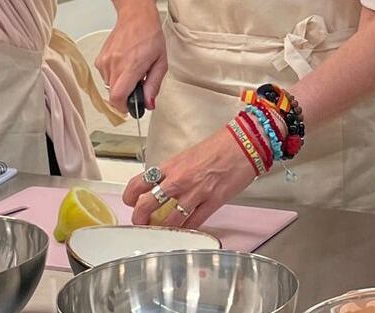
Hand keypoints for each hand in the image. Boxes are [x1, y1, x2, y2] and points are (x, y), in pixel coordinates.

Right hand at [95, 6, 166, 112]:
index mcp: (131, 66)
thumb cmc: (150, 36)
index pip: (118, 97)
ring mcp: (104, 61)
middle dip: (126, 95)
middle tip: (139, 83)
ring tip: (133, 69)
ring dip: (121, 84)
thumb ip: (154, 85)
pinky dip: (115, 75)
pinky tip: (125, 63)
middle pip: (113, 95)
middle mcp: (114, 65)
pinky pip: (106, 76)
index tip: (133, 106)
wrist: (136, 16)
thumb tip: (148, 104)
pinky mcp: (99, 59)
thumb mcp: (161, 62)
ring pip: (109, 86)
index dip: (124, 107)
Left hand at [123, 126, 257, 229]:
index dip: (130, 197)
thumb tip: (164, 185)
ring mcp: (194, 193)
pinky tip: (184, 229)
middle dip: (139, 218)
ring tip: (162, 230)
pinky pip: (193, 223)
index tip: (130, 202)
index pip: (139, 183)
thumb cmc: (220, 146)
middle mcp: (178, 180)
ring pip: (168, 220)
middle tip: (141, 222)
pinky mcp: (211, 203)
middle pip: (146, 205)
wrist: (244, 144)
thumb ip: (174, 171)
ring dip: (162, 228)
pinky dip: (186, 229)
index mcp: (171, 165)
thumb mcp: (188, 155)